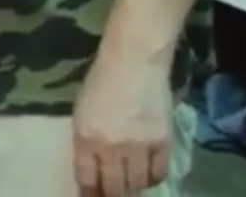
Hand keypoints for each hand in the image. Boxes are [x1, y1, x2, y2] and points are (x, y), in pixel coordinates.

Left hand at [72, 52, 172, 195]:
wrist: (134, 62)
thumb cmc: (101, 82)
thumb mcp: (82, 114)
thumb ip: (86, 143)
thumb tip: (93, 169)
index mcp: (86, 138)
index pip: (88, 179)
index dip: (90, 194)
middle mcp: (112, 147)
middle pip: (114, 188)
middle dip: (111, 196)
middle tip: (112, 196)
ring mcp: (139, 146)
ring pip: (137, 184)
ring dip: (132, 189)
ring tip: (129, 188)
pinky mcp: (163, 142)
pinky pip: (158, 172)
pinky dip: (151, 178)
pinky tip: (147, 176)